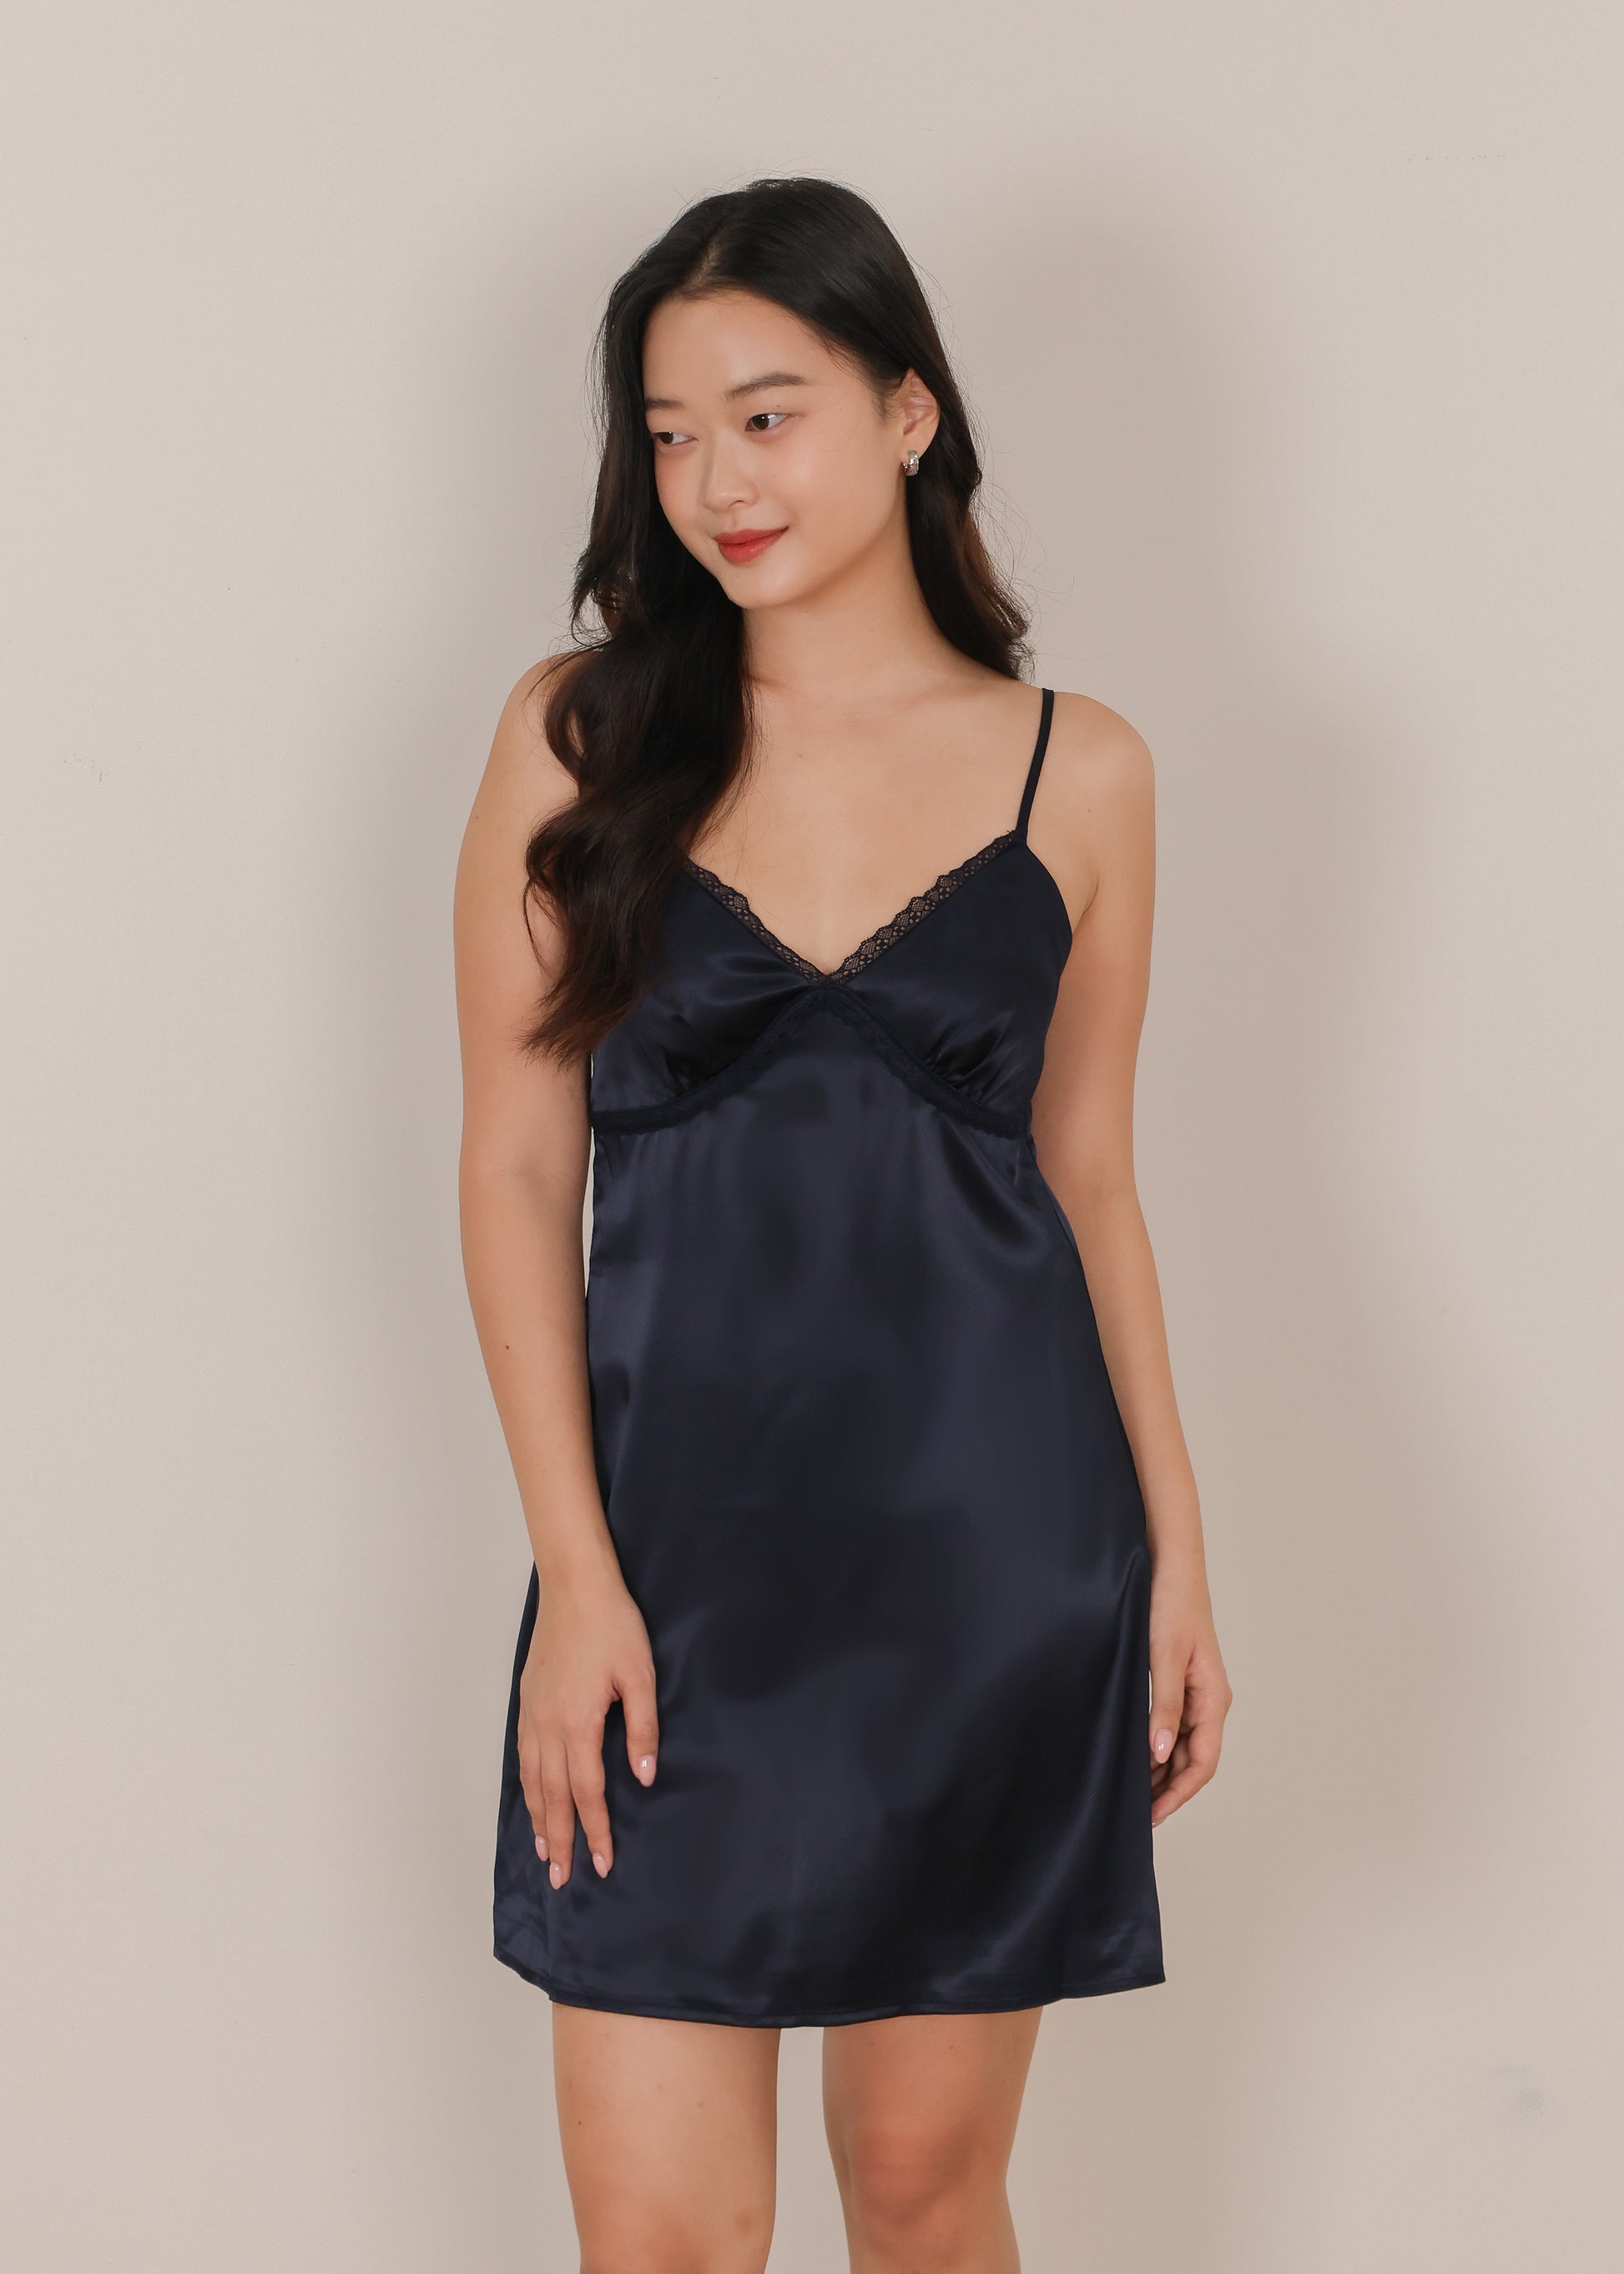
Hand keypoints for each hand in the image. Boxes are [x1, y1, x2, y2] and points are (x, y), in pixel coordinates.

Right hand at [518, 1561, 659, 1887]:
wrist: (575, 1587)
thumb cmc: (612, 1626)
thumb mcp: (640, 1676)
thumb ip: (643, 1729)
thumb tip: (644, 1778)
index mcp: (578, 1723)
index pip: (587, 1792)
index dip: (596, 1830)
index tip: (601, 1863)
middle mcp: (549, 1725)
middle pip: (553, 1796)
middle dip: (561, 1839)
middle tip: (562, 1878)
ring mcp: (533, 1713)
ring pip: (533, 1779)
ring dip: (539, 1818)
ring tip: (545, 1850)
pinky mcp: (527, 1700)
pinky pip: (523, 1755)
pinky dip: (526, 1785)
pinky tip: (531, 1797)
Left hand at [1147, 1562, 1230, 1827]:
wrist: (1170, 1565)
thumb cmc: (1170, 1604)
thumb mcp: (1162, 1656)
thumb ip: (1163, 1706)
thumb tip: (1161, 1755)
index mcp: (1213, 1698)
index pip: (1203, 1762)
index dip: (1178, 1793)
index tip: (1153, 1815)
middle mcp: (1209, 1700)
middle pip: (1194, 1760)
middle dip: (1168, 1789)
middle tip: (1136, 1813)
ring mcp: (1196, 1692)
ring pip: (1183, 1745)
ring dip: (1162, 1771)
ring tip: (1132, 1792)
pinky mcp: (1180, 1681)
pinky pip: (1173, 1725)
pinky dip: (1157, 1746)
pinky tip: (1136, 1754)